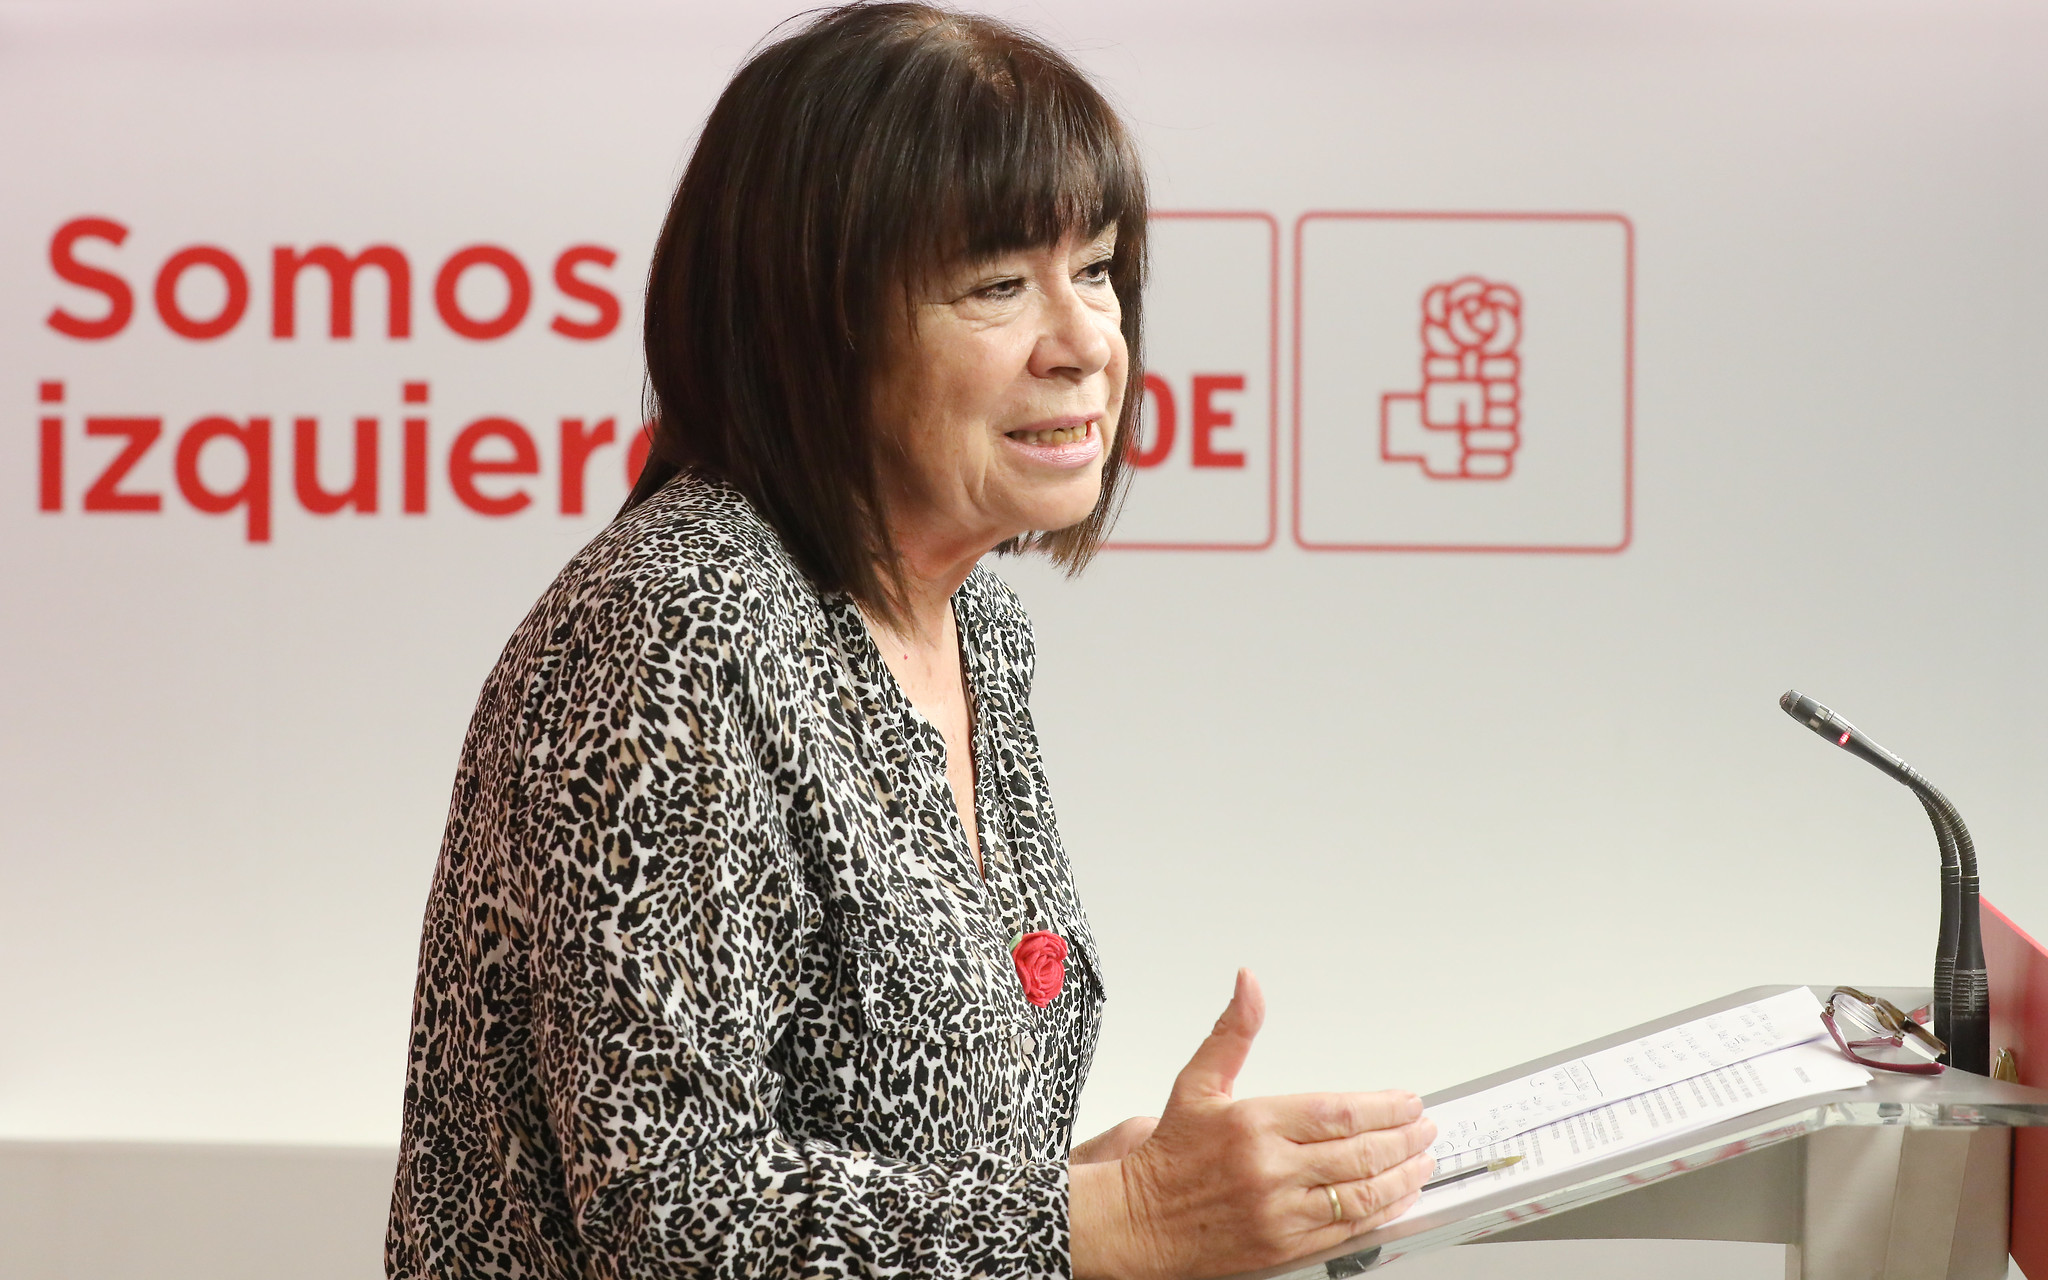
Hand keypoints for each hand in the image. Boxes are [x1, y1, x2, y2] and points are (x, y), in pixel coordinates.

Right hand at [1071, 970, 1435, 1279]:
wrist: (1140, 1220)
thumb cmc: (1170, 1155)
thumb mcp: (1197, 1082)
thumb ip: (1233, 1032)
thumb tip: (1248, 985)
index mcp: (1254, 1124)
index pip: (1338, 1112)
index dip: (1384, 1107)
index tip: (1407, 1102)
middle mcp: (1271, 1169)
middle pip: (1359, 1152)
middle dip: (1403, 1139)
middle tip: (1425, 1127)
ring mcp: (1280, 1212)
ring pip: (1361, 1194)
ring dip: (1402, 1177)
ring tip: (1422, 1160)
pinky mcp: (1284, 1245)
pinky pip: (1346, 1230)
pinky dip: (1379, 1213)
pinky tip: (1395, 1198)